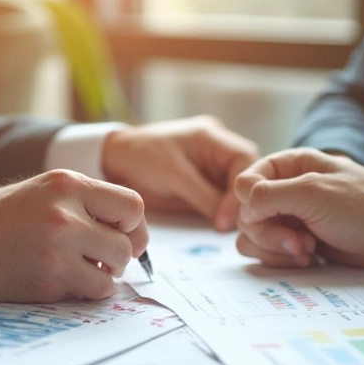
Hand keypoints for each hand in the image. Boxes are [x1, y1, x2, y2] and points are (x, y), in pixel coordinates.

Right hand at [0, 170, 147, 302]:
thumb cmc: (10, 215)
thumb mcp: (51, 190)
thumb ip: (91, 204)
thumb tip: (135, 236)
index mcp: (70, 185)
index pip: (132, 206)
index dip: (135, 227)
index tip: (124, 236)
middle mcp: (65, 216)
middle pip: (126, 246)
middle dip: (119, 258)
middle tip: (101, 259)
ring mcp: (56, 251)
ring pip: (111, 277)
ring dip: (102, 279)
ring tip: (82, 271)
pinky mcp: (46, 281)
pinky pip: (86, 294)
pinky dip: (81, 292)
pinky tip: (62, 280)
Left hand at [102, 115, 259, 230]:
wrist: (116, 161)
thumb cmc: (141, 158)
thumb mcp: (174, 176)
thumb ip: (204, 196)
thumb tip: (229, 222)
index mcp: (213, 136)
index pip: (245, 160)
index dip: (241, 189)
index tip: (228, 216)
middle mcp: (219, 149)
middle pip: (247, 175)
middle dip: (243, 200)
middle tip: (232, 226)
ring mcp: (214, 167)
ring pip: (239, 189)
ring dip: (236, 208)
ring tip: (228, 228)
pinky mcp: (207, 184)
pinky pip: (224, 198)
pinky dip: (225, 212)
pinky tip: (221, 225)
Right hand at [235, 148, 363, 269]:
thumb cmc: (362, 207)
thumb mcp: (312, 192)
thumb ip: (269, 196)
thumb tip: (242, 210)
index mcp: (289, 166)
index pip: (244, 183)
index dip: (250, 204)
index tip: (269, 217)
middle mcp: (286, 190)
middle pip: (247, 215)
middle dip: (269, 234)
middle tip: (299, 243)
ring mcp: (292, 218)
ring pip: (255, 237)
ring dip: (276, 249)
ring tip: (308, 252)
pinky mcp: (299, 242)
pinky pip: (272, 253)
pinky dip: (285, 259)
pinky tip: (311, 259)